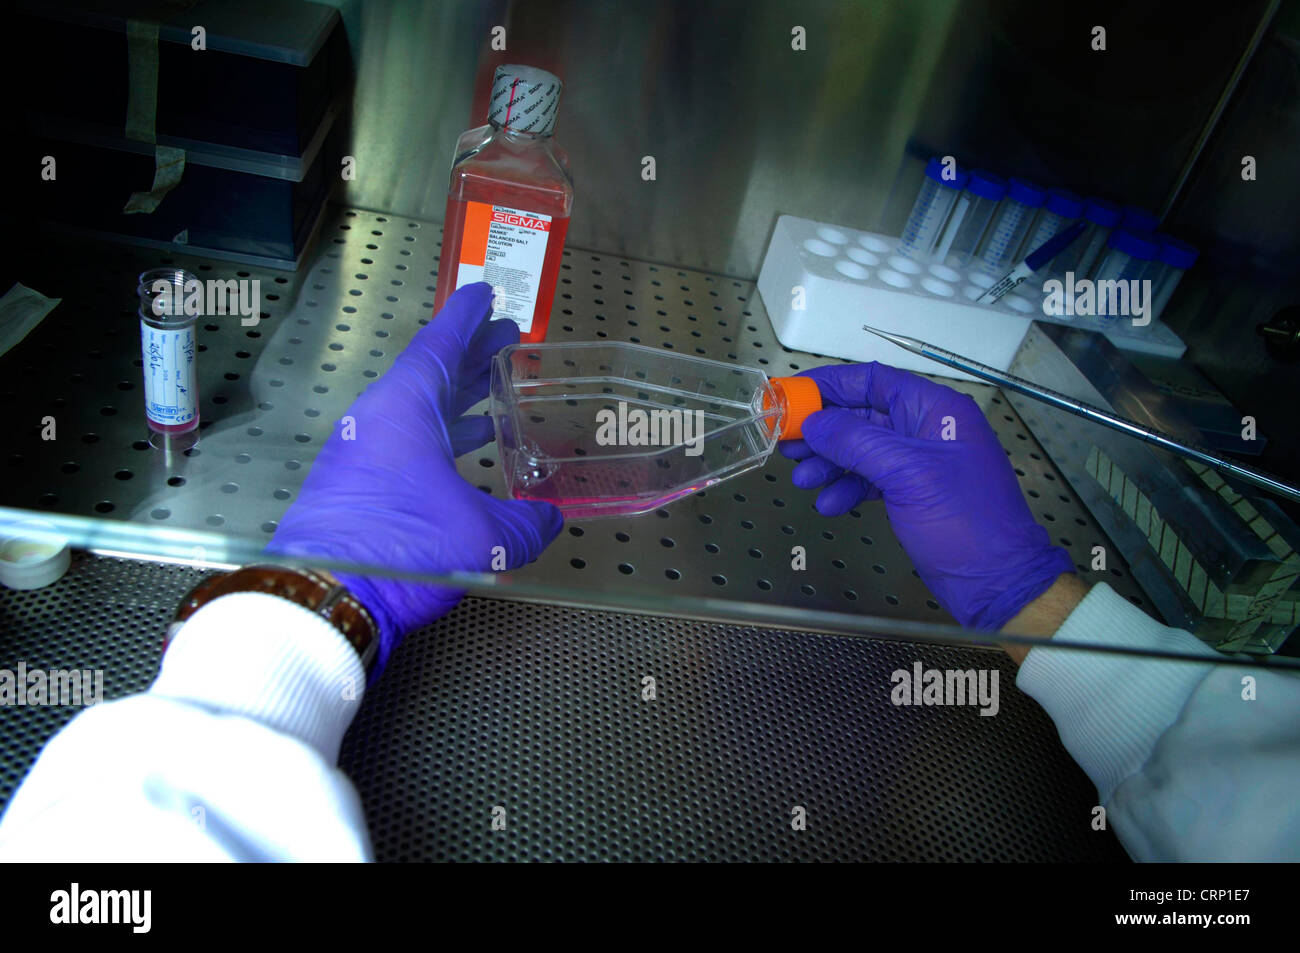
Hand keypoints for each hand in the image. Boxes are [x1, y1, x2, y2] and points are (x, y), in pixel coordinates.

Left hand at [268, 283, 562, 674]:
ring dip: (457, 405)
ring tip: (494, 401)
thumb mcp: (486, 537)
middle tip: (505, 342)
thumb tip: (549, 520)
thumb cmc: (404, 550)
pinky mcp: (354, 492)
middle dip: (471, 359)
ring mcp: (360, 458)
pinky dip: (438, 443)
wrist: (326, 601)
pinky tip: (462, 465)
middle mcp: (377, 424)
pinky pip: (404, 449)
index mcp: (403, 409)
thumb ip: (527, 524)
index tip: (484, 293)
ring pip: (417, 416)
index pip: (439, 345)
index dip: (468, 319)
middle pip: (430, 377)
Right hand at [780, 362, 1073, 629]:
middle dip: (823, 428)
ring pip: (861, 449)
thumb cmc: (970, 524)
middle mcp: (927, 431)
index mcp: (936, 411)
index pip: (875, 380)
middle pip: (862, 415)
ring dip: (829, 462)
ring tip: (803, 477)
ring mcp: (919, 464)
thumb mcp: (907, 474)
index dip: (831, 384)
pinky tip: (830, 502)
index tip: (795, 393)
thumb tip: (816, 423)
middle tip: (787, 439)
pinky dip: (846, 488)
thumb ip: (857, 442)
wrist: (995, 581)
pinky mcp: (911, 494)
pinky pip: (869, 479)